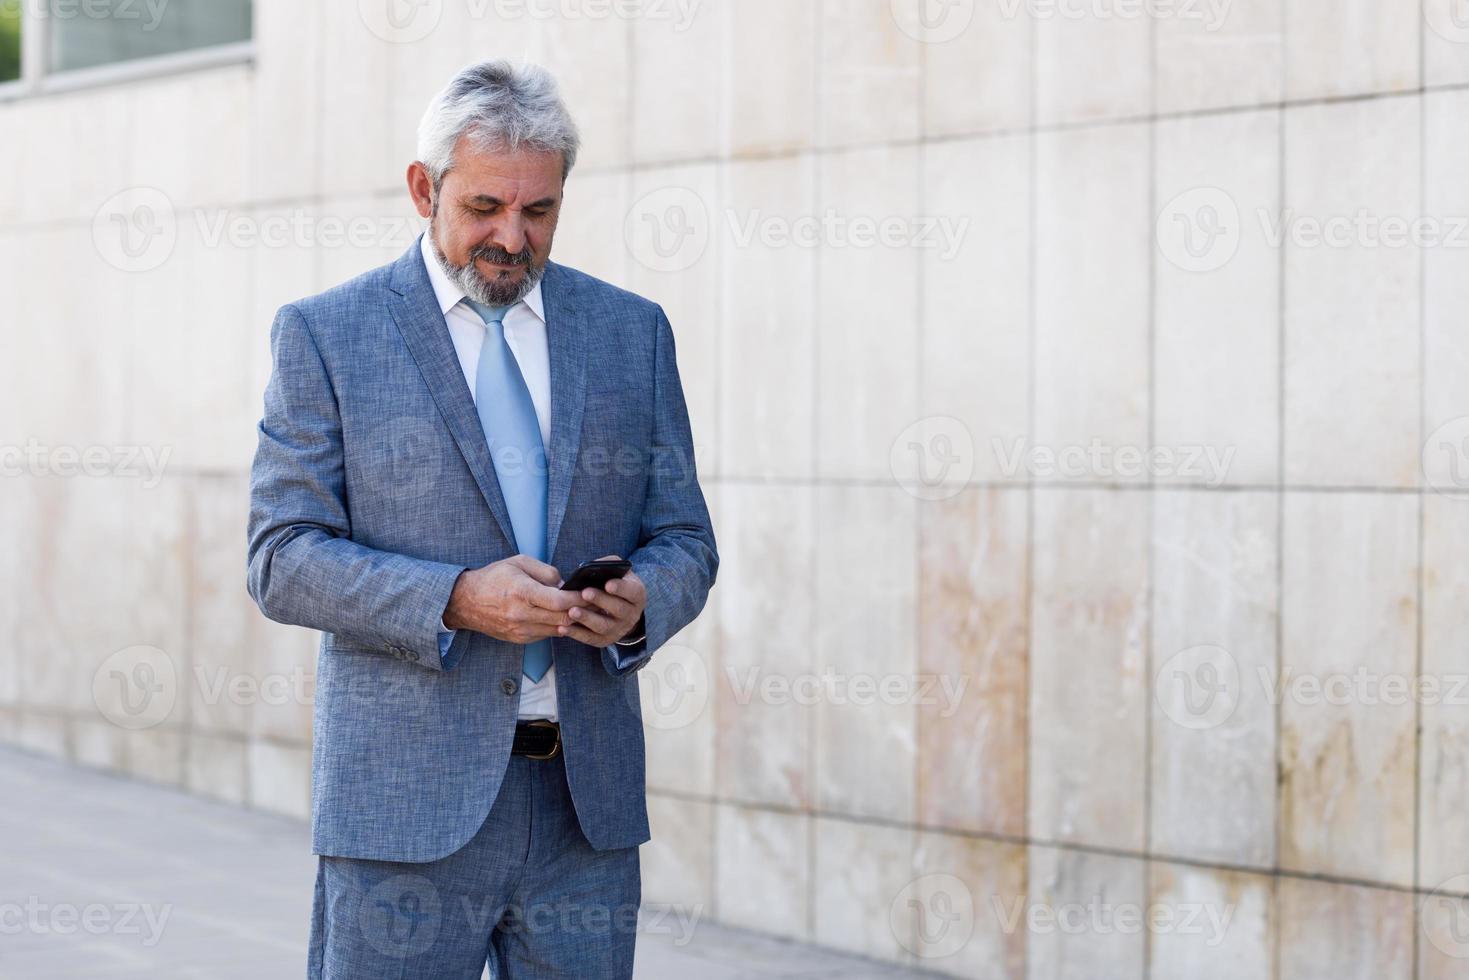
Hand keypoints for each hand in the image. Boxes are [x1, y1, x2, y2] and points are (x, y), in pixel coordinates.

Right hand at [442, 555, 579, 643]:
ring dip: (570, 620)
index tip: (590, 593)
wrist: (466, 602)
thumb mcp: (519, 562)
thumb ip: (546, 572)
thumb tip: (566, 585)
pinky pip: (546, 634)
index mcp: (521, 592)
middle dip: (580, 610)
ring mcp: (520, 630)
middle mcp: (521, 614)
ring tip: (580, 609)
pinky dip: (556, 625)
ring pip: (557, 629)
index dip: (578, 598)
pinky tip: (560, 616)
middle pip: (562, 618)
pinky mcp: (520, 639)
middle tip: (594, 602)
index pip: (559, 601)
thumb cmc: (494, 578)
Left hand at [559, 554, 646, 647]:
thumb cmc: (616, 585)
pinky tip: (562, 627)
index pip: (632, 592)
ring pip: (603, 626)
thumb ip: (609, 566)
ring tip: (571, 611)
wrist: (620, 611)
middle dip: (601, 601)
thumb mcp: (619, 573)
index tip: (608, 584)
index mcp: (637, 596)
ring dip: (586, 618)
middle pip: (618, 609)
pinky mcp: (604, 640)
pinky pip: (589, 638)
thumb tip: (591, 567)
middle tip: (585, 593)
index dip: (621, 588)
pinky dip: (575, 633)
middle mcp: (631, 615)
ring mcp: (618, 630)